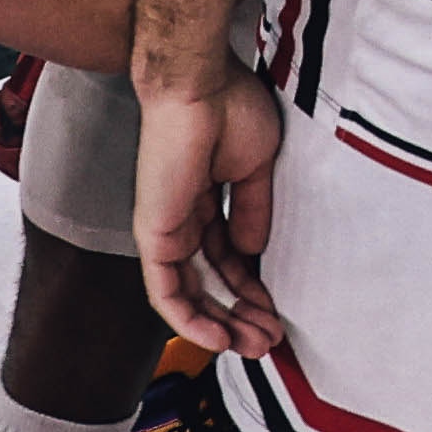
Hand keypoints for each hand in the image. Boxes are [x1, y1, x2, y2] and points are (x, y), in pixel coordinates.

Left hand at [130, 72, 286, 359]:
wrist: (199, 87)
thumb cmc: (230, 108)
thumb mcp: (256, 167)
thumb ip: (252, 211)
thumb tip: (253, 253)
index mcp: (205, 201)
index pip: (227, 258)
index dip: (252, 287)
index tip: (278, 309)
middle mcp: (182, 220)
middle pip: (210, 283)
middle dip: (241, 314)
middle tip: (270, 339)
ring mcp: (165, 231)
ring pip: (189, 296)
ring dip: (221, 324)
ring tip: (254, 344)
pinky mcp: (154, 236)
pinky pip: (166, 293)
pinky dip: (191, 320)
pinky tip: (218, 337)